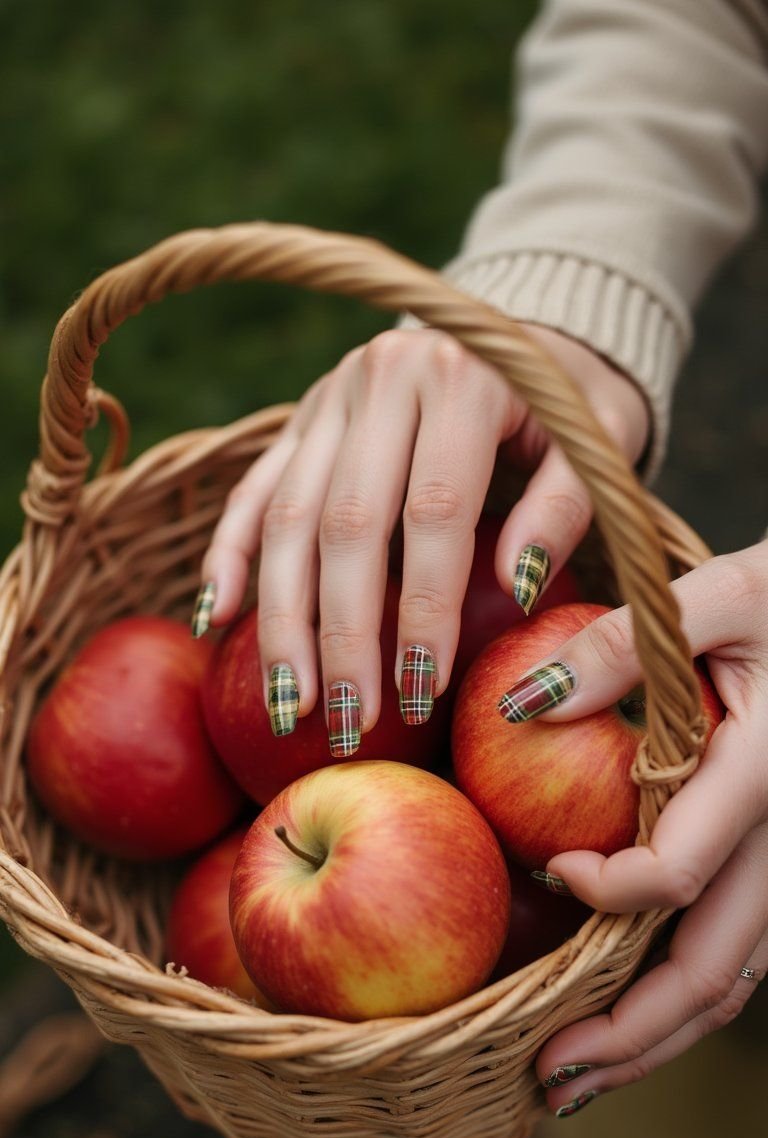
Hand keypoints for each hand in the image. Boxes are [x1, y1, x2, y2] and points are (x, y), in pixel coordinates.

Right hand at [193, 325, 647, 748]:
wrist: (524, 328)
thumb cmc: (571, 403)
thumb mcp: (598, 441)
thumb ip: (565, 507)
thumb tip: (515, 586)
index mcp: (460, 377)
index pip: (433, 512)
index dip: (424, 608)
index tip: (423, 690)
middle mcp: (382, 377)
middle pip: (346, 524)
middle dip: (343, 636)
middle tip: (348, 721)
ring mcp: (331, 395)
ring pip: (287, 516)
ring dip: (282, 618)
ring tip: (290, 703)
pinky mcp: (301, 415)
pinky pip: (253, 490)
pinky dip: (229, 554)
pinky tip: (216, 618)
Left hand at [515, 541, 767, 1115]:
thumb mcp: (714, 593)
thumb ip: (620, 647)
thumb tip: (518, 706)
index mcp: (767, 775)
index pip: (679, 872)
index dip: (607, 890)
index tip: (548, 866)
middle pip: (714, 970)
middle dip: (630, 1035)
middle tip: (547, 1078)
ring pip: (732, 978)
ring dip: (657, 1037)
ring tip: (578, 1083)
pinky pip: (739, 949)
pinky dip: (684, 995)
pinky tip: (632, 1011)